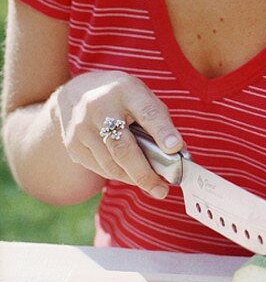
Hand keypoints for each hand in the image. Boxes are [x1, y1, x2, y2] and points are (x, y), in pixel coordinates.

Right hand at [52, 71, 184, 198]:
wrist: (77, 91)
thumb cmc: (120, 96)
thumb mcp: (141, 95)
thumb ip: (159, 120)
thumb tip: (176, 152)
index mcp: (125, 90)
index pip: (147, 113)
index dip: (162, 131)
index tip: (175, 148)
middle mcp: (99, 108)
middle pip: (123, 148)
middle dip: (144, 173)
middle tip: (161, 190)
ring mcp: (82, 128)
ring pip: (111, 164)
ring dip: (134, 179)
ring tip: (152, 185)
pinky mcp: (72, 145)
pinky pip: (100, 168)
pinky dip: (119, 175)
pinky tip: (130, 175)